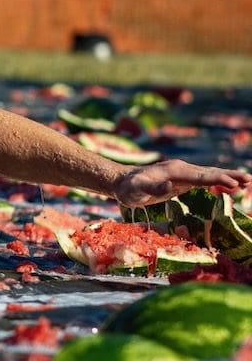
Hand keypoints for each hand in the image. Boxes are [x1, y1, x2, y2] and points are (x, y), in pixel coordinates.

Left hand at [114, 159, 251, 206]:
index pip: (200, 176)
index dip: (217, 179)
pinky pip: (204, 179)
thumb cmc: (128, 189)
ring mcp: (182, 173)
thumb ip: (151, 188)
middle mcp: (181, 169)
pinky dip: (219, 181)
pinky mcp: (182, 180)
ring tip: (247, 181)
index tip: (233, 184)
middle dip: (230, 176)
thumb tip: (169, 185)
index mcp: (174, 171)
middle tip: (249, 180)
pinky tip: (230, 186)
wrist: (121, 182)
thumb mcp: (136, 190)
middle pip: (210, 172)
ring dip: (228, 177)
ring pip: (209, 174)